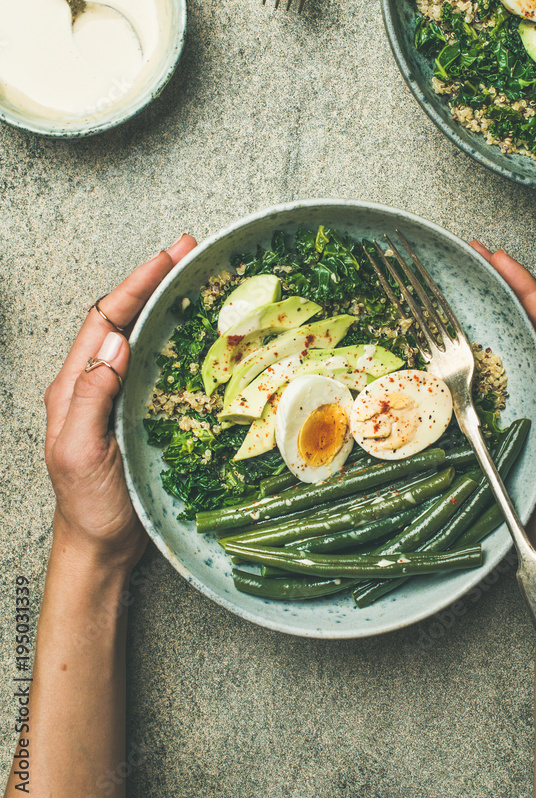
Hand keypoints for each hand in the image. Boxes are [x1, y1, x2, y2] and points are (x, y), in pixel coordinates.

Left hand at [44, 234, 196, 570]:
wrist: (101, 546)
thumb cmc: (87, 506)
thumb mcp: (79, 452)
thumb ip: (90, 397)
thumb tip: (115, 342)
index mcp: (73, 385)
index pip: (104, 320)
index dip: (134, 285)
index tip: (166, 257)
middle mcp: (96, 382)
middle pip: (123, 317)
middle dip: (153, 280)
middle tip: (188, 250)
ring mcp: (120, 396)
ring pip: (142, 336)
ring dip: (167, 304)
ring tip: (197, 276)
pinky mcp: (141, 411)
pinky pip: (158, 365)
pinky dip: (178, 340)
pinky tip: (200, 332)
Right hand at [471, 243, 535, 555]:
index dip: (525, 286)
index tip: (497, 257)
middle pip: (533, 323)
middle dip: (507, 287)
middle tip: (476, 257)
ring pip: (516, 345)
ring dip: (493, 312)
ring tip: (468, 286)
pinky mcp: (520, 419)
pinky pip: (501, 375)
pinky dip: (483, 349)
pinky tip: (466, 340)